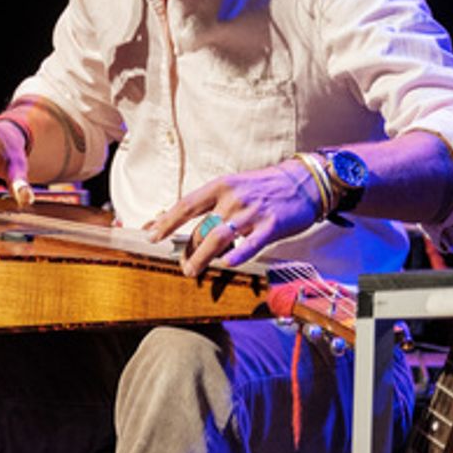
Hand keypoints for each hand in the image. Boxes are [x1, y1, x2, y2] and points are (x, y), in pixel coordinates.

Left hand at [146, 160, 323, 277]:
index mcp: (220, 186)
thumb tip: (179, 219)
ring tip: (191, 271)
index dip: (165, 221)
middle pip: (200, 227)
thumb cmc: (262, 187)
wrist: (302, 182)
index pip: (185, 205)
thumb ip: (210, 204)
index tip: (150, 235)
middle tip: (181, 265)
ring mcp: (251, 213)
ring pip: (218, 238)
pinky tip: (226, 264)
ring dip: (201, 257)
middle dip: (186, 250)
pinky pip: (251, 244)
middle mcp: (232, 199)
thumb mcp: (233, 187)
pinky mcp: (271, 226)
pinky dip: (237, 255)